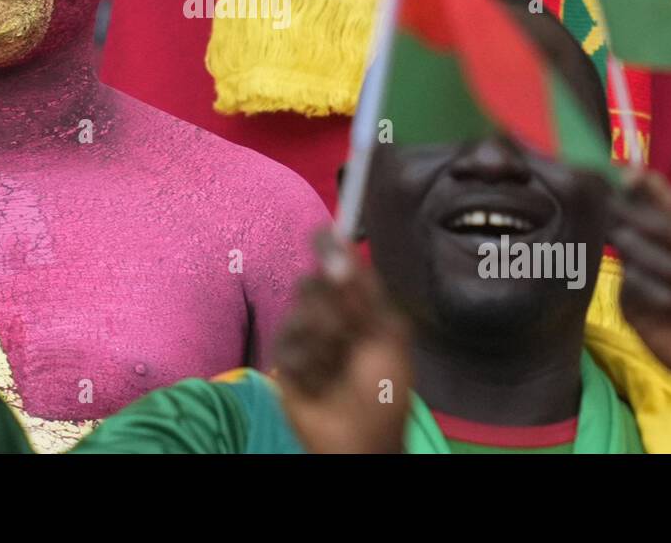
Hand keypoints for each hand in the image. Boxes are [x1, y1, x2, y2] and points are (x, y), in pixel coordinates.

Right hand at [274, 231, 411, 453]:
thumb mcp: (385, 334)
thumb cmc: (384, 391)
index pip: (338, 266)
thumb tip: (342, 244)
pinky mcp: (284, 361)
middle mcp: (328, 315)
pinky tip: (319, 383)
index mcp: (357, 306)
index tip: (323, 233)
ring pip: (298, 314)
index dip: (329, 247)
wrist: (361, 438)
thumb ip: (362, 289)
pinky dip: (308, 365)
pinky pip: (287, 346)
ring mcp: (304, 337)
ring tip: (336, 368)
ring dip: (322, 342)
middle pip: (312, 284)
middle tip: (347, 333)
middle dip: (330, 308)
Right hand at [609, 169, 670, 451]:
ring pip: (629, 247)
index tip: (629, 176)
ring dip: (669, 265)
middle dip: (662, 230)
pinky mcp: (627, 303)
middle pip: (630, 216)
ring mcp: (635, 273)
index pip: (643, 196)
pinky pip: (631, 284)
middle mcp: (648, 245)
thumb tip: (641, 173)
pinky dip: (661, 293)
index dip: (635, 184)